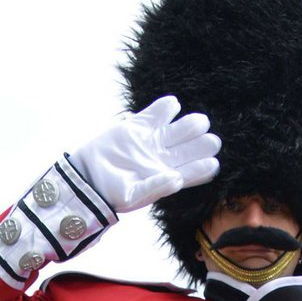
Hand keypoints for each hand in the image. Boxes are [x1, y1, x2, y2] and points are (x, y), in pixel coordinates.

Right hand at [71, 97, 220, 213]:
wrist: (88, 177)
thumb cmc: (111, 193)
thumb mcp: (133, 196)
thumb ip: (155, 187)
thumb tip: (176, 180)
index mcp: (166, 177)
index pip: (191, 172)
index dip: (203, 167)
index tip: (213, 163)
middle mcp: (163, 158)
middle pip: (189, 149)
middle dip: (202, 144)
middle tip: (212, 140)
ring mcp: (152, 141)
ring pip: (177, 130)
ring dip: (190, 125)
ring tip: (200, 122)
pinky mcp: (138, 126)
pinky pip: (155, 114)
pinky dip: (164, 108)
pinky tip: (173, 104)